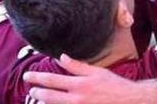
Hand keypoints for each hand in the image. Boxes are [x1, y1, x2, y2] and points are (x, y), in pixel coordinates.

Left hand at [23, 54, 147, 103]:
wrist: (129, 101)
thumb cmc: (114, 85)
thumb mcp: (96, 72)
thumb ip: (77, 66)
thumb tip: (61, 57)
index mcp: (79, 85)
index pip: (52, 80)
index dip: (37, 78)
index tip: (28, 76)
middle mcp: (76, 99)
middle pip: (49, 97)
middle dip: (37, 92)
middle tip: (30, 88)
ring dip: (43, 102)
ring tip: (36, 99)